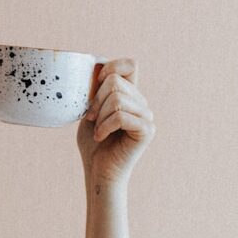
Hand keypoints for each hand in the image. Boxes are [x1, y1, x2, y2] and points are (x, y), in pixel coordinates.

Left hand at [76, 58, 154, 186]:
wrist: (98, 172)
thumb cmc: (93, 145)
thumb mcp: (90, 112)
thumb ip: (95, 92)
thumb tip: (95, 69)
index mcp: (130, 95)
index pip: (130, 65)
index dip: (111, 67)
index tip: (95, 84)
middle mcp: (141, 103)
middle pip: (115, 82)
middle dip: (95, 100)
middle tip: (91, 119)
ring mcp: (147, 116)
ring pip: (117, 99)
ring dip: (100, 117)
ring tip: (97, 131)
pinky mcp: (147, 130)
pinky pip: (121, 116)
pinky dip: (105, 127)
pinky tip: (101, 137)